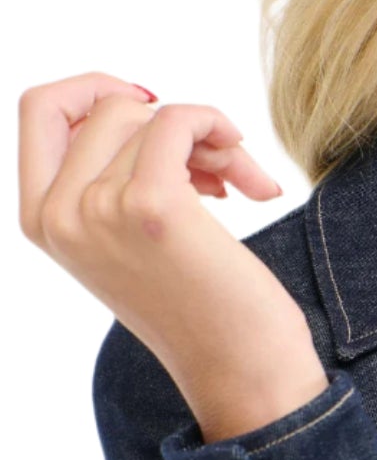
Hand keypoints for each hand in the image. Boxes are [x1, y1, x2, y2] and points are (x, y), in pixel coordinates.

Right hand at [17, 71, 323, 427]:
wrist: (242, 371)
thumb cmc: (200, 305)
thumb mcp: (129, 237)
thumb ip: (111, 176)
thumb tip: (141, 100)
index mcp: (41, 221)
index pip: (39, 108)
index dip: (94, 88)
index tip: (150, 106)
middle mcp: (58, 215)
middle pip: (110, 106)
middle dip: (171, 123)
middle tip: (215, 168)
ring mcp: (97, 209)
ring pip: (152, 116)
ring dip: (211, 141)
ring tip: (237, 188)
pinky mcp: (150, 206)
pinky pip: (180, 120)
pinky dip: (220, 131)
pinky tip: (255, 183)